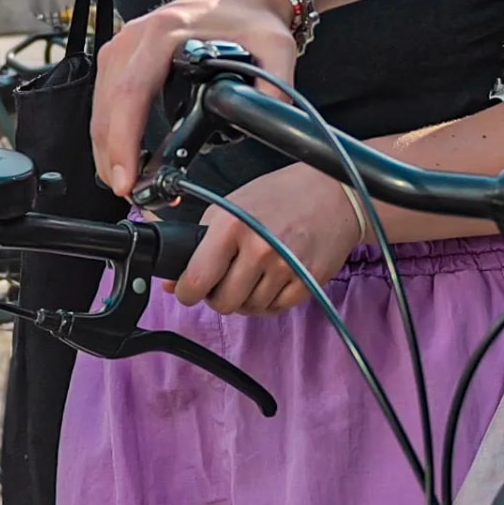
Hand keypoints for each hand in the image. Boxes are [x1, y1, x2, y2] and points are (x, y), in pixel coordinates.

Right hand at [89, 0, 298, 197]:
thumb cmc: (251, 19)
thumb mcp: (276, 49)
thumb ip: (274, 88)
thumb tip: (265, 123)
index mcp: (164, 32)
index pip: (131, 92)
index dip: (124, 139)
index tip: (127, 177)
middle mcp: (135, 37)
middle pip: (107, 105)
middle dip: (111, 155)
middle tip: (128, 192)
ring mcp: (123, 44)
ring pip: (99, 105)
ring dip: (107, 147)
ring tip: (127, 182)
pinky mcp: (122, 55)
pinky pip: (105, 98)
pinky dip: (110, 131)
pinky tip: (124, 156)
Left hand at [169, 164, 364, 314]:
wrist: (332, 195)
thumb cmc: (278, 196)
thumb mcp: (230, 207)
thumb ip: (199, 243)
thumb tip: (171, 283)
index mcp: (232, 226)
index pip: (197, 279)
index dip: (187, 291)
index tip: (188, 290)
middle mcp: (258, 249)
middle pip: (223, 302)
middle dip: (218, 296)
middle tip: (224, 280)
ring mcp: (285, 268)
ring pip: (249, 309)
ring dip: (245, 298)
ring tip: (252, 274)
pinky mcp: (306, 283)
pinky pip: (275, 309)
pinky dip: (269, 300)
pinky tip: (271, 280)